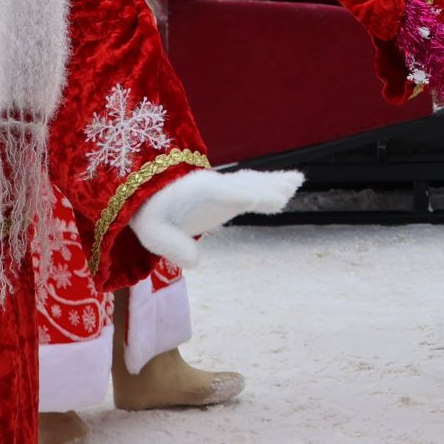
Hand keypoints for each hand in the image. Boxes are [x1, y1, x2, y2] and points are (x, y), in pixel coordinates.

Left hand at [129, 167, 301, 267]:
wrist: (147, 196)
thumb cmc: (150, 216)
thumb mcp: (153, 233)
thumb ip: (173, 246)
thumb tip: (195, 262)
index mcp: (194, 193)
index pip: (217, 193)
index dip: (234, 195)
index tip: (253, 198)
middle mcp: (213, 185)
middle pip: (242, 185)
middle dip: (263, 188)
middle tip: (288, 189)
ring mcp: (222, 186)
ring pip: (251, 182)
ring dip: (273, 183)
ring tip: (296, 181)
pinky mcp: (228, 192)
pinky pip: (253, 185)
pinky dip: (271, 185)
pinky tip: (288, 186)